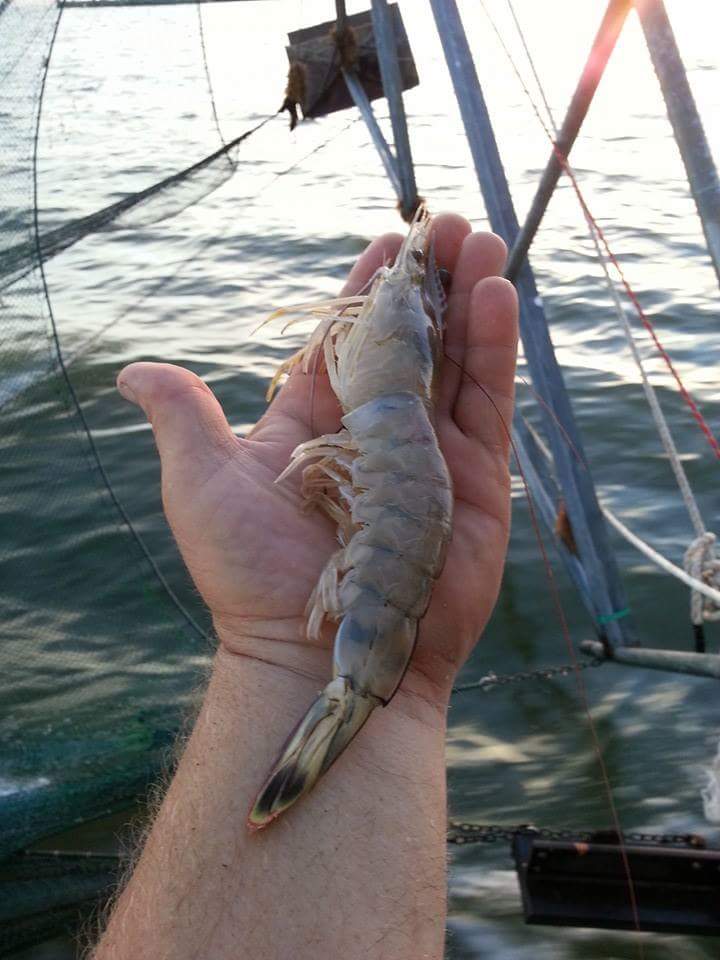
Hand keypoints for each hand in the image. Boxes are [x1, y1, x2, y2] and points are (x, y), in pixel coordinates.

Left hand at [116, 214, 517, 707]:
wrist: (314, 654)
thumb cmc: (251, 576)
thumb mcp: (203, 485)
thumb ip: (184, 420)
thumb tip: (134, 371)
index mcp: (318, 421)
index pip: (349, 340)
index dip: (369, 290)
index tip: (390, 241)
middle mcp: (378, 429)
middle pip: (413, 340)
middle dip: (433, 283)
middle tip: (452, 226)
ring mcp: (429, 451)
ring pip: (456, 360)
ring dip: (471, 299)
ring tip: (483, 241)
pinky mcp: (471, 478)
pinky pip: (487, 402)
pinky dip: (494, 349)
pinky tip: (497, 295)